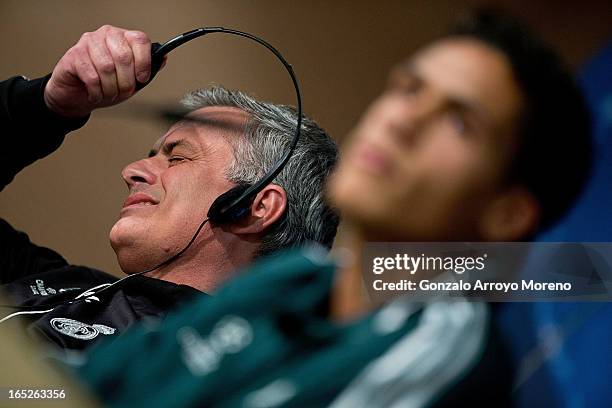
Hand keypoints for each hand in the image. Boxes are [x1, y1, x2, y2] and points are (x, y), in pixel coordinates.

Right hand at [44, 25, 160, 117]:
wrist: (77, 94)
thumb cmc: (106, 84)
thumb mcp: (132, 79)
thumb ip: (147, 68)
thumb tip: (163, 58)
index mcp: (124, 37)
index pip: (140, 40)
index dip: (144, 62)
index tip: (142, 78)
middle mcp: (106, 34)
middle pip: (124, 56)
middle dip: (126, 81)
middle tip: (123, 92)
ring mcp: (88, 42)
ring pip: (107, 67)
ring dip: (111, 88)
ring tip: (109, 94)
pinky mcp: (73, 55)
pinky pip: (91, 76)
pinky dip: (97, 91)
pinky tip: (96, 94)